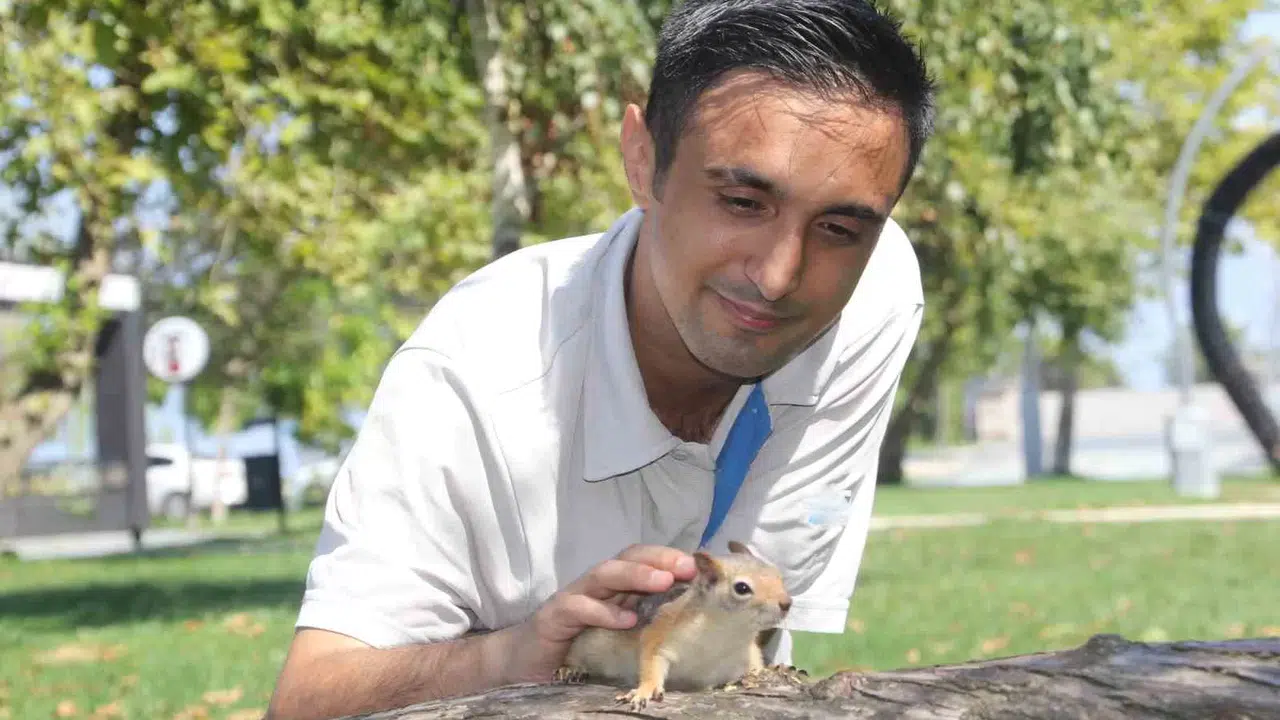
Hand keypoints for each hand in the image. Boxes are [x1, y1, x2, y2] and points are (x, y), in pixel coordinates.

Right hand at [501, 544, 696, 682]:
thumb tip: (689, 617)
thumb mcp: (615, 633)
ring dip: (636, 575)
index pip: (643, 560)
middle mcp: (595, 586)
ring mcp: (573, 597)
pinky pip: (579, 608)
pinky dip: (604, 611)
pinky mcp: (554, 618)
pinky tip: (626, 619)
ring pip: (605, 575)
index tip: (699, 565)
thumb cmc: (576, 646)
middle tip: (687, 566)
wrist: (523, 661)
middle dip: (659, 558)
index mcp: (613, 587)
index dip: (669, 557)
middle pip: (627, 558)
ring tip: (664, 581)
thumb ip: (642, 619)